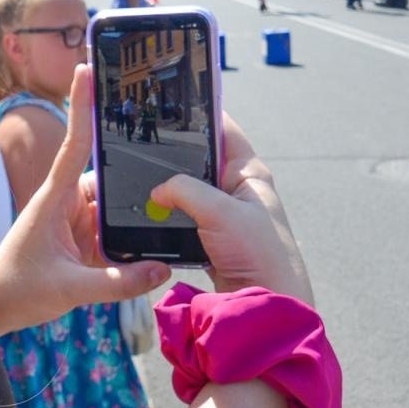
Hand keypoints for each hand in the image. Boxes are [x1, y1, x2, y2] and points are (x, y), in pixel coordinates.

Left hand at [0, 65, 169, 336]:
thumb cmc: (16, 290)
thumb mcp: (69, 288)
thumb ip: (117, 282)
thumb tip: (161, 270)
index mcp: (54, 198)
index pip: (74, 144)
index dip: (82, 105)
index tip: (87, 68)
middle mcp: (66, 202)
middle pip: (110, 178)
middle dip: (136, 174)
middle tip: (173, 165)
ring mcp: (75, 221)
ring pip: (116, 207)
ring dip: (135, 215)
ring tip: (169, 218)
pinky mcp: (82, 240)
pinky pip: (113, 231)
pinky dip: (130, 239)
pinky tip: (155, 249)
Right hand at [145, 115, 312, 304]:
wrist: (267, 304)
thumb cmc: (259, 253)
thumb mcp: (220, 212)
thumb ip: (185, 191)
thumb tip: (157, 190)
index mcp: (250, 173)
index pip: (224, 129)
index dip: (201, 113)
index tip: (171, 103)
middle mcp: (238, 190)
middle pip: (200, 161)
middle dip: (175, 156)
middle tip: (143, 145)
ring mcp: (224, 215)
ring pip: (189, 192)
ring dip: (170, 191)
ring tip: (141, 180)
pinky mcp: (212, 239)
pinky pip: (184, 219)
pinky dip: (169, 218)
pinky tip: (151, 215)